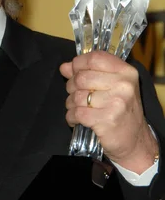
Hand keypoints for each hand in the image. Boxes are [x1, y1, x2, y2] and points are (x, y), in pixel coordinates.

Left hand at [59, 51, 157, 173]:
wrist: (134, 140)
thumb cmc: (120, 111)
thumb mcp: (111, 86)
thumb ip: (89, 73)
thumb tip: (65, 67)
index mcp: (126, 72)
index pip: (95, 58)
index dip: (78, 63)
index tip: (73, 71)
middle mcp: (124, 85)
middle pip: (82, 77)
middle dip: (71, 87)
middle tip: (76, 95)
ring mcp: (117, 103)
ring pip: (77, 96)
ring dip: (71, 104)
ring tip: (78, 109)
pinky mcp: (107, 120)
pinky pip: (77, 113)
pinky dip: (71, 117)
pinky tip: (77, 119)